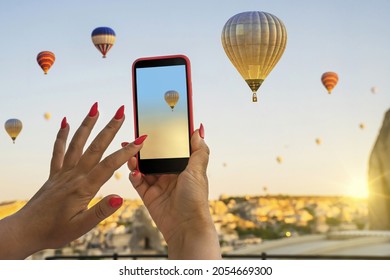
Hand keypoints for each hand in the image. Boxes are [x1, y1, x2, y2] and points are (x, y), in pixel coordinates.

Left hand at [0, 102, 145, 258]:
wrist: (26, 230)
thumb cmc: (54, 231)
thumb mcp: (81, 227)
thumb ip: (101, 211)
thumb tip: (120, 198)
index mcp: (84, 187)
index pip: (109, 165)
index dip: (126, 151)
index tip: (140, 139)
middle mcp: (74, 175)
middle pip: (95, 147)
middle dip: (110, 128)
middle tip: (121, 112)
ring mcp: (63, 172)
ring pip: (77, 143)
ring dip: (87, 125)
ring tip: (96, 108)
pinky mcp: (54, 174)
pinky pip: (58, 151)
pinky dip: (62, 136)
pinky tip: (65, 123)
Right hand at [128, 124, 220, 258]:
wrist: (185, 227)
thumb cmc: (195, 199)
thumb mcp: (198, 170)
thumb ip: (198, 150)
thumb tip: (198, 130)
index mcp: (183, 167)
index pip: (172, 148)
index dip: (164, 137)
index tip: (155, 124)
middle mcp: (170, 174)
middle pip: (155, 156)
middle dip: (145, 147)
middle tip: (135, 137)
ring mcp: (159, 184)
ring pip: (144, 167)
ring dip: (136, 159)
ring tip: (129, 152)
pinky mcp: (149, 195)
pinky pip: (138, 181)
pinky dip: (134, 174)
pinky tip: (133, 170)